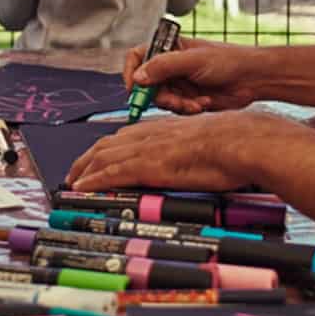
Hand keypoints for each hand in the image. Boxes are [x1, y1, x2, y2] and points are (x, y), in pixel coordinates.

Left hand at [67, 111, 285, 190]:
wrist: (244, 141)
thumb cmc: (236, 144)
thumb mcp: (208, 142)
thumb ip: (192, 149)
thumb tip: (195, 162)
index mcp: (166, 128)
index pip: (127, 136)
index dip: (108, 147)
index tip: (98, 159)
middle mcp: (152, 134)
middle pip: (108, 143)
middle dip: (87, 158)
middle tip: (74, 172)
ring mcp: (149, 148)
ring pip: (104, 155)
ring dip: (83, 169)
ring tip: (71, 181)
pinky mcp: (149, 164)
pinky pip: (112, 171)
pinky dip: (93, 179)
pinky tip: (81, 187)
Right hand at [119, 37, 264, 114]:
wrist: (254, 79)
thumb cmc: (229, 61)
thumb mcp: (194, 61)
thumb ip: (164, 66)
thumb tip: (139, 77)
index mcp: (169, 49)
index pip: (137, 57)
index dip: (132, 72)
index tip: (135, 88)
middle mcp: (170, 66)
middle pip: (147, 84)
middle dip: (160, 96)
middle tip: (174, 102)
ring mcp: (178, 83)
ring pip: (161, 100)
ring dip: (177, 105)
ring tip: (197, 103)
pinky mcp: (188, 99)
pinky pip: (176, 110)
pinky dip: (188, 109)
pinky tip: (204, 103)